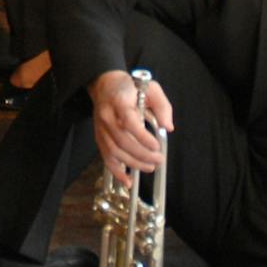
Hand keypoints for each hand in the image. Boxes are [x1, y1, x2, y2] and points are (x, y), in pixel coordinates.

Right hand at [90, 70, 173, 186]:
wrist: (105, 85)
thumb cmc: (130, 87)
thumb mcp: (151, 88)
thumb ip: (162, 106)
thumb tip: (167, 127)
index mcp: (119, 102)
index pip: (129, 122)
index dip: (143, 137)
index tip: (156, 146)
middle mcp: (107, 116)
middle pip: (122, 141)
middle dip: (142, 154)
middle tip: (159, 160)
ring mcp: (101, 128)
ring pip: (114, 152)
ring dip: (133, 163)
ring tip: (151, 166)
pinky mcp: (100, 137)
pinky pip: (106, 158)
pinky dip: (116, 172)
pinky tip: (128, 181)